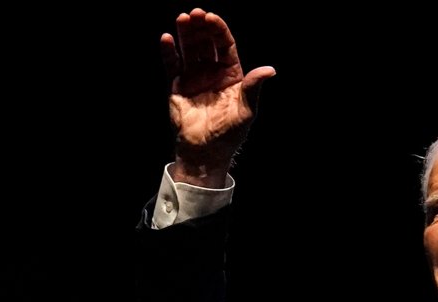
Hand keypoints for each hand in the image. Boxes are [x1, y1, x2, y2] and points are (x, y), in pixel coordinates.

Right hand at [161, 8, 275, 187]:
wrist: (206, 152)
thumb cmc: (229, 133)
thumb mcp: (247, 110)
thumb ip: (254, 87)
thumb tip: (270, 70)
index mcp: (231, 74)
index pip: (225, 46)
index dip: (218, 31)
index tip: (211, 18)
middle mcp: (212, 72)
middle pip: (206, 43)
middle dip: (201, 28)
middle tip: (195, 14)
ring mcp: (193, 77)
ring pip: (189, 50)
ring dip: (186, 34)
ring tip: (182, 18)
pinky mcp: (177, 86)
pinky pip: (172, 65)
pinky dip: (168, 52)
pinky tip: (167, 38)